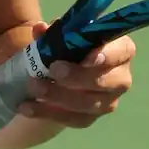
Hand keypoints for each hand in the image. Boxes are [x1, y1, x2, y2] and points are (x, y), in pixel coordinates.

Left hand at [15, 22, 134, 129]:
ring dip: (58, 96)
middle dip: (78, 77)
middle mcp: (120, 77)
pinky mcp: (91, 118)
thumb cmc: (70, 47)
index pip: (121, 52)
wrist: (62, 74)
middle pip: (105, 82)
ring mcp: (108, 101)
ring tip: (34, 86)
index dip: (107, 56)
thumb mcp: (62, 35)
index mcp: (121, 49)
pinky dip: (47, 113)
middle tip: (53, 69)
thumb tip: (41, 29)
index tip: (87, 58)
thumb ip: (54, 32)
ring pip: (88, 104)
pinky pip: (73, 120)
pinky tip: (27, 107)